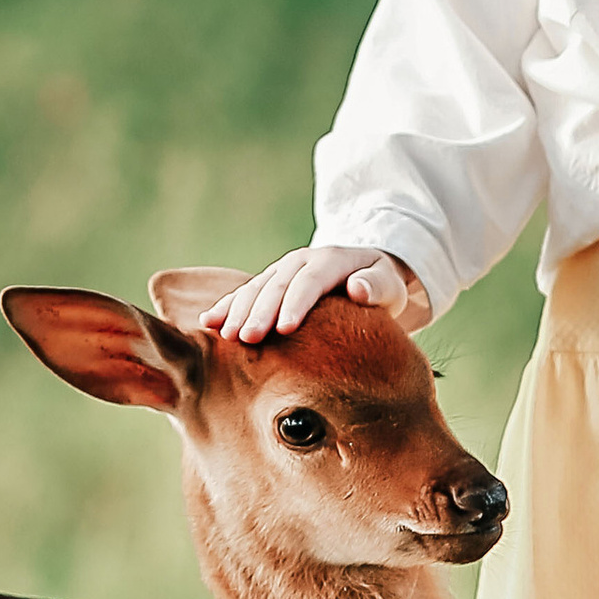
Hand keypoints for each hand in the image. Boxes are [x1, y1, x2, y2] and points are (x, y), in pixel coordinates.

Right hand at [203, 246, 428, 346]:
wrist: (364, 275)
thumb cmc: (380, 288)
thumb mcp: (390, 286)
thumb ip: (378, 286)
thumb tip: (358, 287)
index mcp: (332, 260)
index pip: (311, 281)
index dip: (296, 304)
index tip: (285, 329)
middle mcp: (301, 261)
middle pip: (277, 285)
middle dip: (260, 311)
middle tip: (247, 338)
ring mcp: (282, 271)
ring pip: (256, 288)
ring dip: (238, 311)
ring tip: (226, 336)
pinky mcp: (269, 283)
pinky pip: (244, 293)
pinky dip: (226, 307)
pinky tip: (208, 322)